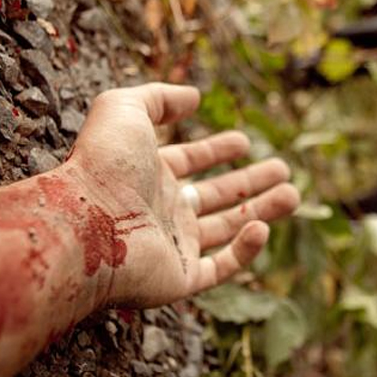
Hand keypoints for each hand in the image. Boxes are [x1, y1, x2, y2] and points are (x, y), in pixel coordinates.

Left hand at [66, 83, 299, 307]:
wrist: (83, 225)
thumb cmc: (101, 164)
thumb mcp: (124, 109)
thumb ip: (159, 98)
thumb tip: (194, 98)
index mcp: (148, 175)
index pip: (189, 161)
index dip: (216, 150)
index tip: (244, 141)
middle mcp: (162, 210)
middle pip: (216, 195)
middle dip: (250, 182)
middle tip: (283, 170)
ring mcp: (172, 246)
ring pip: (227, 228)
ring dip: (262, 210)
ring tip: (293, 195)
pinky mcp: (180, 278)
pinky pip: (221, 266)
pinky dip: (245, 249)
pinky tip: (261, 226)